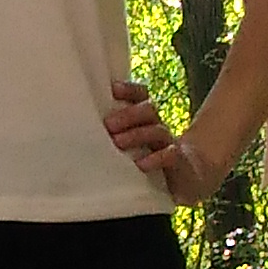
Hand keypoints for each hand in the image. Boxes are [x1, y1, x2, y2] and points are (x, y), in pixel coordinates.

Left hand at [103, 81, 215, 206]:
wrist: (187, 179)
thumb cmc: (147, 161)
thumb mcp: (128, 147)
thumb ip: (112, 134)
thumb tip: (80, 128)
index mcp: (145, 120)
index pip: (141, 96)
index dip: (130, 90)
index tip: (113, 89)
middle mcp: (157, 127)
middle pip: (148, 110)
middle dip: (128, 115)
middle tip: (108, 125)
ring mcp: (169, 144)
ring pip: (157, 131)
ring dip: (137, 134)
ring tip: (118, 143)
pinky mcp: (178, 163)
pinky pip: (170, 156)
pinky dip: (156, 159)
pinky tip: (141, 165)